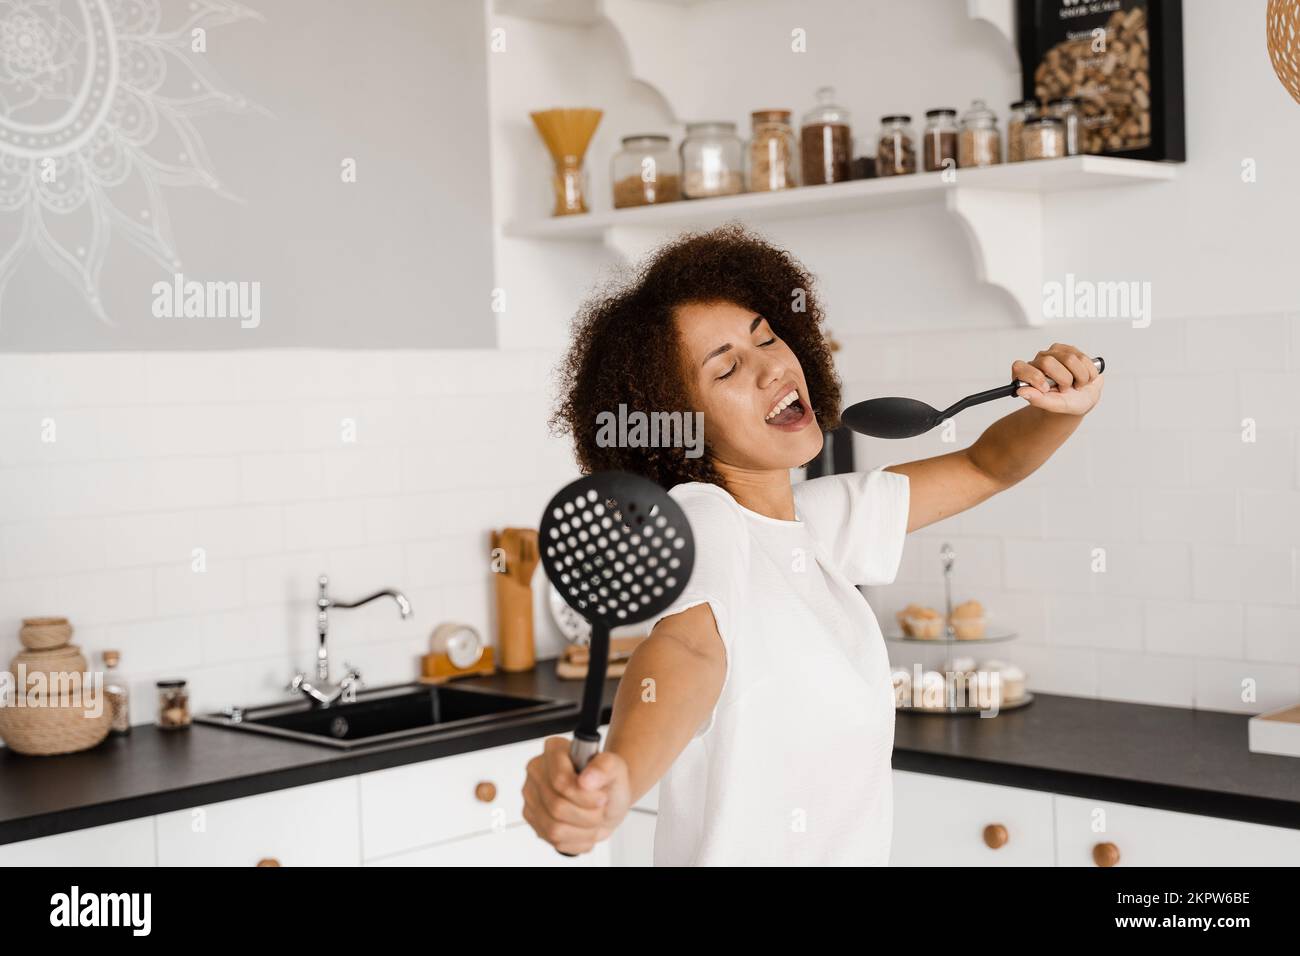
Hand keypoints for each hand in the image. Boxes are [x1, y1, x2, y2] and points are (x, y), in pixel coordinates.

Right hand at [522, 737, 630, 854]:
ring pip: (554, 828)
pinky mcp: (532, 819)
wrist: (607, 800)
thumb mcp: (616, 768)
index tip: (601, 796)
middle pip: (557, 807)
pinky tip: (584, 827)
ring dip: (584, 829)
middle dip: (588, 814)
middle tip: (600, 808)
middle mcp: (537, 771)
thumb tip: (586, 780)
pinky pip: (554, 840)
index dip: (585, 796)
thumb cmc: (608, 781)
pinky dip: (578, 839)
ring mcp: (531, 796)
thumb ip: (605, 767)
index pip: (560, 781)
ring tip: (593, 817)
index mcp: (554, 750)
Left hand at [1012, 343, 1103, 415]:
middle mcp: (1038, 361)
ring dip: (1079, 377)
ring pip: (1070, 359)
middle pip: (1048, 362)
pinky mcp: (1069, 349)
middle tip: (1066, 389)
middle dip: (1063, 380)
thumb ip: (1037, 399)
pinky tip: (1083, 378)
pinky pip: (1083, 357)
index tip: (1046, 389)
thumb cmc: (1066, 402)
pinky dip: (1088, 372)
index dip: (1034, 378)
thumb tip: (1021, 391)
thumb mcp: (1053, 405)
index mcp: (1026, 375)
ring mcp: (1053, 352)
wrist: (1083, 398)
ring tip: (1076, 384)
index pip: (1019, 367)